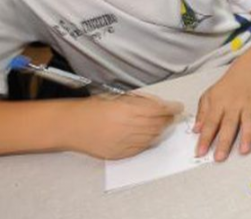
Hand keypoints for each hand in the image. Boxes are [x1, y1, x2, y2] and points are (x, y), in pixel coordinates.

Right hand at [66, 93, 181, 159]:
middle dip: (168, 119)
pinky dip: (149, 141)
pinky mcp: (120, 153)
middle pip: (158, 124)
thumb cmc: (92, 109)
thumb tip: (159, 104)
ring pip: (152, 137)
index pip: (159, 110)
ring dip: (160, 130)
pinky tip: (149, 135)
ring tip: (161, 124)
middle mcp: (127, 127)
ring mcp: (124, 142)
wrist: (72, 126)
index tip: (178, 107)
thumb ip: (140, 101)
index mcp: (127, 110)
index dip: (172, 108)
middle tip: (172, 116)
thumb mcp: (118, 97)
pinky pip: (142, 148)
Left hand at [194, 68, 250, 160]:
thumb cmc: (225, 87)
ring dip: (246, 136)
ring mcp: (249, 104)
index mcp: (218, 103)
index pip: (210, 123)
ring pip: (248, 121)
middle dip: (224, 142)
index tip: (200, 152)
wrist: (246, 71)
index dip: (205, 138)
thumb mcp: (208, 96)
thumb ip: (202, 113)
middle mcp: (234, 105)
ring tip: (243, 151)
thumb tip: (196, 130)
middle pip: (229, 125)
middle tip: (219, 158)